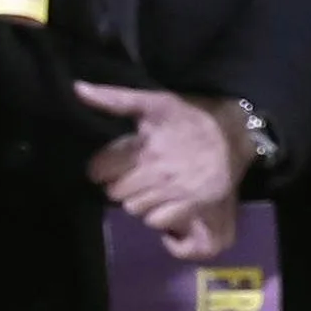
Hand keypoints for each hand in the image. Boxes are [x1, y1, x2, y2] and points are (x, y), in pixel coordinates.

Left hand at [71, 79, 247, 260]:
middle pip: (115, 193)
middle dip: (119, 184)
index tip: (109, 164)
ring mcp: (175, 189)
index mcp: (143, 145)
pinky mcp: (193, 204)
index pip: (99, 169)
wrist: (233, 132)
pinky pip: (158, 221)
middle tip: (133, 174)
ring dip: (137, 200)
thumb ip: (114, 98)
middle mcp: (157, 170)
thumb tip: (77, 89)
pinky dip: (157, 214)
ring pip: (134, 208)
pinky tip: (164, 200)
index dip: (100, 168)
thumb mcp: (152, 102)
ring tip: (149, 186)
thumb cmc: (189, 116)